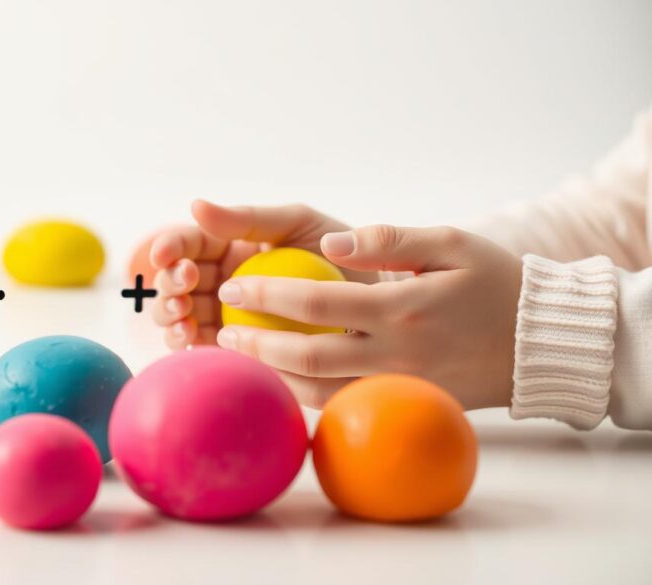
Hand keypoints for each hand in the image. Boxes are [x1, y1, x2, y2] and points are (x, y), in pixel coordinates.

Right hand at [149, 200, 372, 349]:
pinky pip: (207, 350)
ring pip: (181, 317)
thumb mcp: (297, 224)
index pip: (188, 244)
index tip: (166, 254)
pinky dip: (191, 346)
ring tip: (182, 317)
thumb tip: (195, 205)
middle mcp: (222, 281)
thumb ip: (247, 218)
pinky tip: (192, 343)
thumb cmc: (342, 255)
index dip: (169, 246)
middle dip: (168, 284)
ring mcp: (227, 317)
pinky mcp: (239, 351)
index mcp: (229, 246)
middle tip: (184, 286)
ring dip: (170, 317)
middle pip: (175, 282)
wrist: (376, 303)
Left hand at [216, 225, 521, 409]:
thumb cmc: (496, 283)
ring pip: (318, 391)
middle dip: (255, 342)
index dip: (267, 296)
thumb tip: (329, 245)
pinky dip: (304, 395)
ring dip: (271, 376)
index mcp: (403, 308)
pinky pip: (344, 404)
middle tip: (220, 327)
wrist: (542, 343)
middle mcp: (396, 354)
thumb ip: (389, 239)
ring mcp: (399, 385)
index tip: (234, 285)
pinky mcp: (404, 403)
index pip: (316, 304)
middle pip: (307, 356)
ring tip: (236, 357)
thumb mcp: (451, 243)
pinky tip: (278, 379)